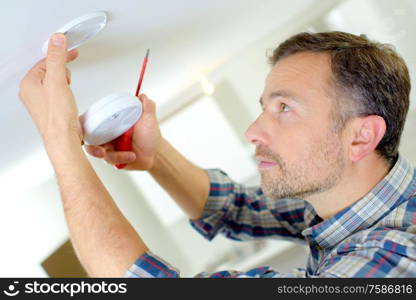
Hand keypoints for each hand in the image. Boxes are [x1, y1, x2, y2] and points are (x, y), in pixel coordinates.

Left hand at [19, 33, 81, 147]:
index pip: (44, 61)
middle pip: (48, 70)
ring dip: (64, 82)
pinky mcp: (50, 109)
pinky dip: (64, 92)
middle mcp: (30, 92)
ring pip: (53, 82)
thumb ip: (57, 58)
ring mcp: (39, 101)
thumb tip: (56, 40)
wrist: (63, 138)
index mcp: (28, 83)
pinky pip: (56, 93)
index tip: (70, 51)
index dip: (59, 55)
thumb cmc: (57, 116)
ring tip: (68, 90)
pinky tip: (68, 99)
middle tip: (67, 78)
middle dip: (62, 71)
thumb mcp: (58, 80)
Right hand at [84, 94, 161, 169]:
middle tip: (100, 150)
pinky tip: (132, 156)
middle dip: (90, 144)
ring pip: (97, 151)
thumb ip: (147, 106)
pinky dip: (121, 158)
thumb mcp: (149, 119)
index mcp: (110, 122)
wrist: (155, 153)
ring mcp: (107, 147)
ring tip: (127, 154)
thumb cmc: (150, 135)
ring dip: (109, 154)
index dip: (83, 123)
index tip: (83, 125)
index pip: (91, 120)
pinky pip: (108, 160)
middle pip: (88, 137)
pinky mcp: (111, 159)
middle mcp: (106, 134)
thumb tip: (142, 95)